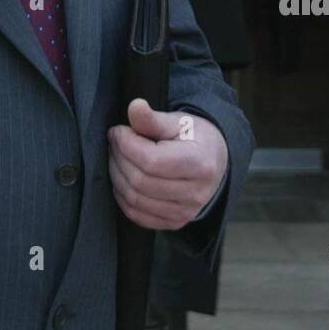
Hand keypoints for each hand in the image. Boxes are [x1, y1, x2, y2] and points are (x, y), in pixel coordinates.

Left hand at [107, 99, 228, 230]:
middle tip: (114, 142)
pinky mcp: (174, 223)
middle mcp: (195, 193)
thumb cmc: (194, 138)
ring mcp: (185, 212)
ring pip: (135, 199)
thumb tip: (134, 107)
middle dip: (118, 158)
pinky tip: (122, 178)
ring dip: (117, 176)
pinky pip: (137, 215)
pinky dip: (122, 197)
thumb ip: (153, 118)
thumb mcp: (178, 122)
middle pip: (140, 181)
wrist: (213, 161)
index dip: (126, 144)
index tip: (118, 131)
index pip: (150, 160)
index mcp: (199, 163)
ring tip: (117, 157)